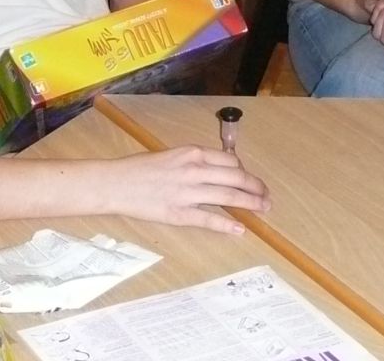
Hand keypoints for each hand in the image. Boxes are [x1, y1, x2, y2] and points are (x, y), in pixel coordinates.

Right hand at [109, 146, 270, 233]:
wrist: (116, 183)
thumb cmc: (140, 168)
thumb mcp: (171, 155)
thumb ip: (194, 162)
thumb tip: (217, 170)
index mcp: (192, 153)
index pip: (230, 161)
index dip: (245, 172)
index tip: (251, 180)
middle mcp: (194, 170)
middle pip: (236, 178)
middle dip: (255, 188)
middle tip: (266, 196)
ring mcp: (188, 193)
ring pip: (229, 198)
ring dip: (250, 204)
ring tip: (263, 209)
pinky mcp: (179, 214)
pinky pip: (210, 220)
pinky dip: (228, 225)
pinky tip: (240, 229)